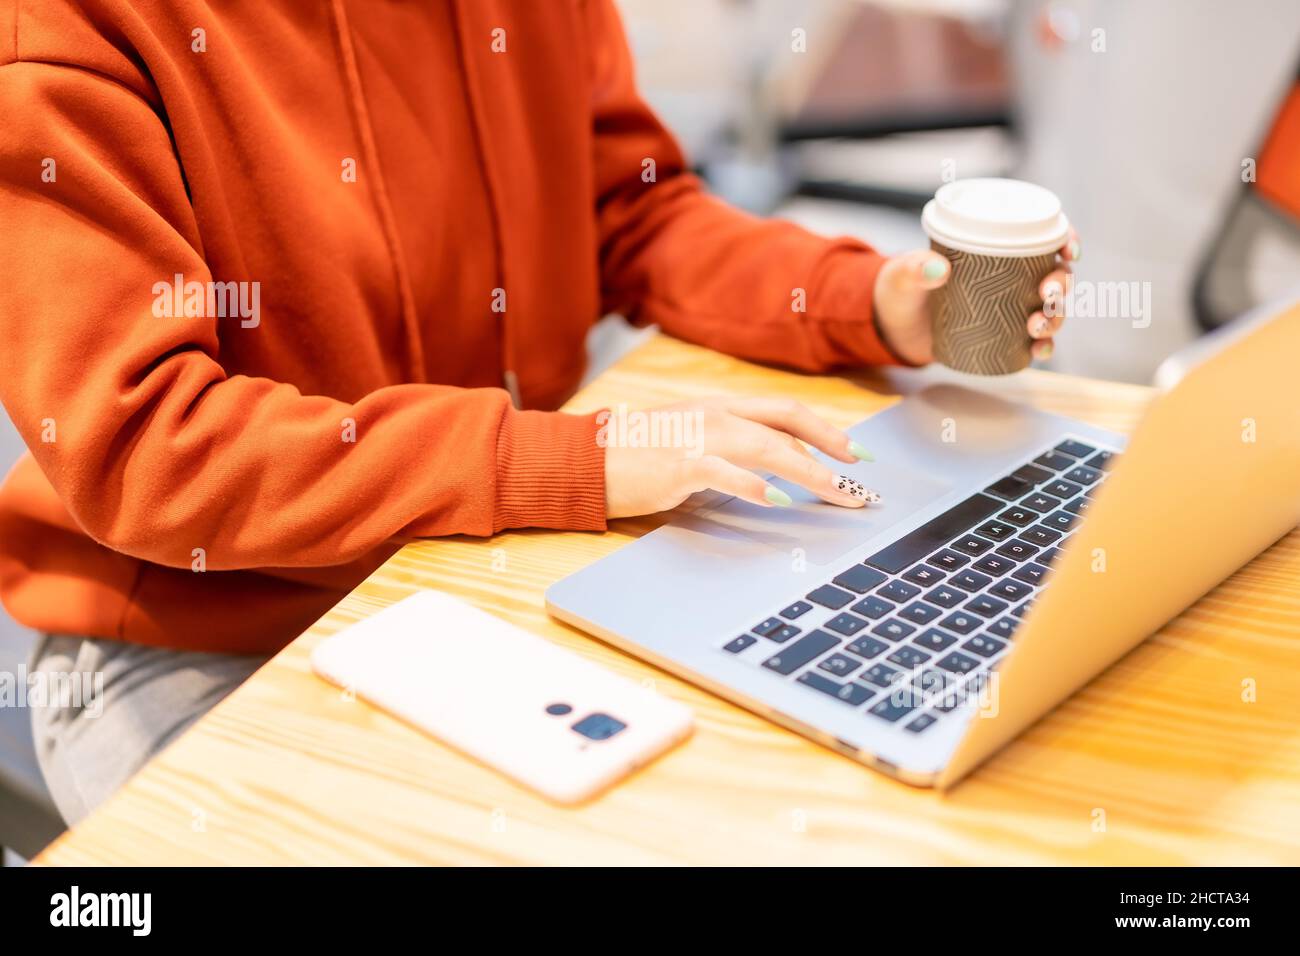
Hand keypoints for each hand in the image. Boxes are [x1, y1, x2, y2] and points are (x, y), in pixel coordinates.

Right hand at [603, 397, 879, 518]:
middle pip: (788, 422)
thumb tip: (774, 472)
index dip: (825, 430)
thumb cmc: (637, 458)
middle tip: (861, 473)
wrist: (587, 460)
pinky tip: (781, 499)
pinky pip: (727, 472)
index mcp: (720, 408)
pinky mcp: (681, 464)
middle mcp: (716, 414)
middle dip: (832, 446)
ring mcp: (700, 436)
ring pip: (770, 447)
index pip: (784, 412)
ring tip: (840, 494)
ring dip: (812, 472)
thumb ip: (729, 451)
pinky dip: (757, 486)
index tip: (854, 451)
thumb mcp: (690, 444)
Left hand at [872, 231, 1080, 364]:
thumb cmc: (901, 289)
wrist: (892, 327)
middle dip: (1062, 283)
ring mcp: (1010, 309)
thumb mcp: (903, 275)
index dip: (1066, 240)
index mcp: (996, 250)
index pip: (1043, 238)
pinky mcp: (1003, 337)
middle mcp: (1011, 278)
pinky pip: (1034, 342)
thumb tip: (936, 268)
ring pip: (1051, 309)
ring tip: (1036, 325)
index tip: (1069, 251)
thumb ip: (914, 269)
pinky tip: (1039, 350)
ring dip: (1056, 317)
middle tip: (1048, 293)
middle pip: (1055, 275)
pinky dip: (1043, 346)